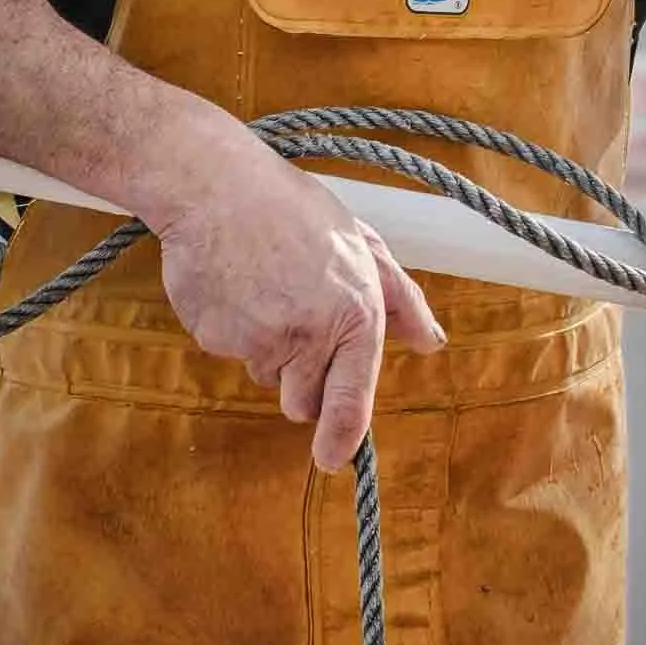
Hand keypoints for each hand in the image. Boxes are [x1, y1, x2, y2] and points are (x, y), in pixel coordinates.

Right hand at [147, 115, 444, 469]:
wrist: (216, 185)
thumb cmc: (293, 210)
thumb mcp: (362, 245)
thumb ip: (400, 299)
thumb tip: (431, 343)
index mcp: (354, 314)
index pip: (350, 399)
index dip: (341, 436)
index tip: (334, 459)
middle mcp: (309, 334)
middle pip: (301, 400)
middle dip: (300, 378)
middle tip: (295, 317)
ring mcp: (257, 340)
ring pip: (264, 372)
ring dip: (266, 344)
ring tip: (263, 283)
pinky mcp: (214, 337)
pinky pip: (227, 350)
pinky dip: (231, 325)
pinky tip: (234, 281)